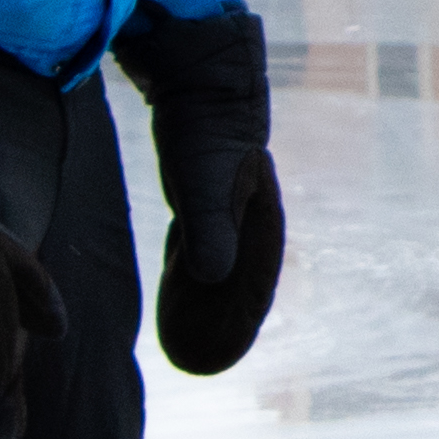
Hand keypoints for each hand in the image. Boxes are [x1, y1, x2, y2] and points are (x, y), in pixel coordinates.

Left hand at [113, 2, 285, 377]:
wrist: (201, 76)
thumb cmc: (205, 129)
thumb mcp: (204, 180)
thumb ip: (209, 227)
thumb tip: (210, 277)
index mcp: (258, 225)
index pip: (252, 290)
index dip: (235, 327)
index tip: (212, 362)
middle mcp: (250, 222)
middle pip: (239, 286)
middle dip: (222, 322)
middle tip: (195, 362)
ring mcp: (232, 210)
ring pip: (223, 269)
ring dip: (210, 301)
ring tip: (187, 336)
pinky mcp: (210, 198)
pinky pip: (206, 247)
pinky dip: (196, 273)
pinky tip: (180, 286)